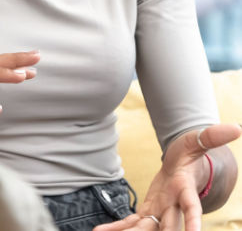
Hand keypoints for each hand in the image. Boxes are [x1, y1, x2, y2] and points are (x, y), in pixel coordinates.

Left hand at [94, 123, 240, 230]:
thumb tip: (236, 127)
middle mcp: (173, 205)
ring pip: (147, 228)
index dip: (193, 220)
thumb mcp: (196, 142)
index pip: (192, 207)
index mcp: (185, 189)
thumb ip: (212, 137)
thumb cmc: (189, 155)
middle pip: (168, 225)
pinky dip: (117, 228)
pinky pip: (131, 222)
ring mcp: (160, 211)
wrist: (181, 168)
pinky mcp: (148, 211)